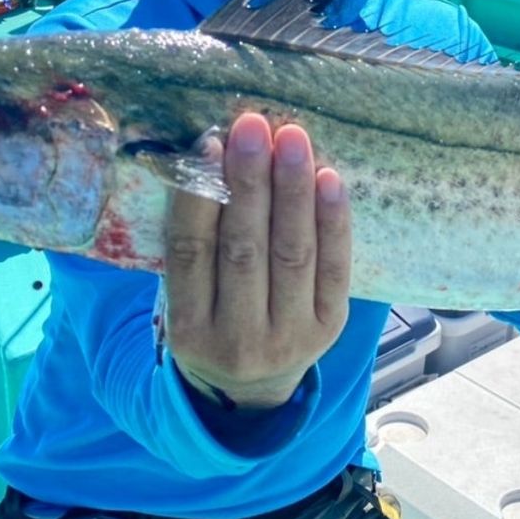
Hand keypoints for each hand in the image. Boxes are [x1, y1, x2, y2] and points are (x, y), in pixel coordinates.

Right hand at [162, 113, 351, 407]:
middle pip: (244, 250)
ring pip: (292, 253)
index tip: (208, 143)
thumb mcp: (184, 297)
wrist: (251, 392)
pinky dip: (333, 220)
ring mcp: (289, 336)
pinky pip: (335, 267)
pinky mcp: (330, 327)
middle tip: (253, 126)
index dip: (199, 196)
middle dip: (250, 182)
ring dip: (293, 189)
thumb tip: (209, 155)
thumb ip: (192, 241)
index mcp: (187, 329)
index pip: (190, 253)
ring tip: (292, 138)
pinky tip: (328, 178)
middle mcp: (238, 339)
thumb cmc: (211, 321)